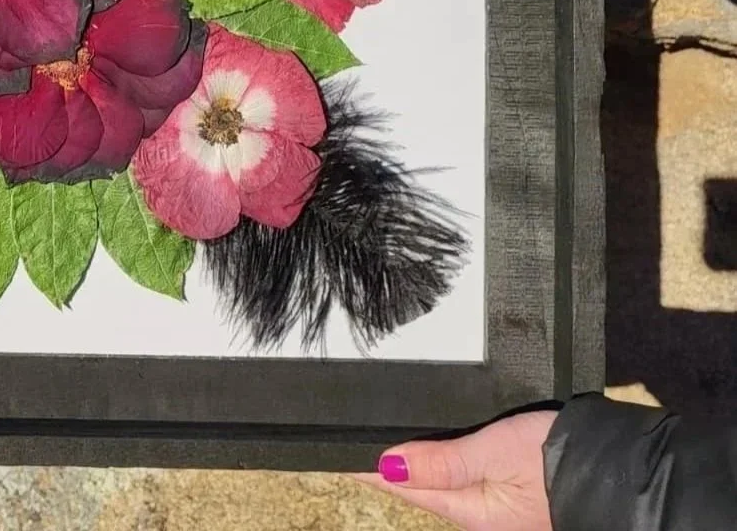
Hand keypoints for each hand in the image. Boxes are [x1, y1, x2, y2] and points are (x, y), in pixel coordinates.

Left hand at [354, 409, 556, 529]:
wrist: (625, 468)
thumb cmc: (563, 459)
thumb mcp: (496, 454)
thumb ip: (443, 461)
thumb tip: (388, 465)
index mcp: (471, 512)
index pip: (403, 486)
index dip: (368, 468)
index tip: (335, 455)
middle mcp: (480, 515)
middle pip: (420, 487)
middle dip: (387, 468)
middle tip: (349, 445)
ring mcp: (497, 505)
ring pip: (441, 482)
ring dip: (412, 465)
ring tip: (378, 448)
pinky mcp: (513, 492)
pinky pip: (464, 477)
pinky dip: (440, 463)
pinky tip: (430, 454)